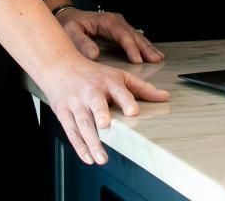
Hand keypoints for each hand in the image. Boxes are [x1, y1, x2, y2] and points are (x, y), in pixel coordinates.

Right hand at [37, 53, 169, 166]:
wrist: (59, 66)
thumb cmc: (92, 74)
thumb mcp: (118, 76)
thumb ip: (142, 88)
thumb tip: (165, 97)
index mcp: (107, 82)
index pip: (118, 91)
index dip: (126, 100)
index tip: (133, 110)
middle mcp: (90, 92)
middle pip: (95, 104)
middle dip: (100, 114)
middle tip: (105, 125)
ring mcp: (76, 103)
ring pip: (82, 123)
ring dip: (91, 141)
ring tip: (101, 157)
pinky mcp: (63, 112)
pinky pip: (71, 131)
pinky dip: (79, 146)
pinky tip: (88, 157)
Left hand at [55, 7, 164, 63]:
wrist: (68, 17)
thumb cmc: (70, 24)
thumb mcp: (72, 31)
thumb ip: (82, 42)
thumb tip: (94, 55)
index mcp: (106, 20)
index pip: (122, 34)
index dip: (131, 47)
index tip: (137, 59)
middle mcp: (115, 21)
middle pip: (134, 35)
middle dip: (145, 48)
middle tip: (156, 59)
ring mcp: (119, 25)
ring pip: (137, 36)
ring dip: (148, 47)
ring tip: (158, 57)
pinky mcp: (119, 30)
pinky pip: (134, 38)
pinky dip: (144, 46)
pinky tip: (151, 53)